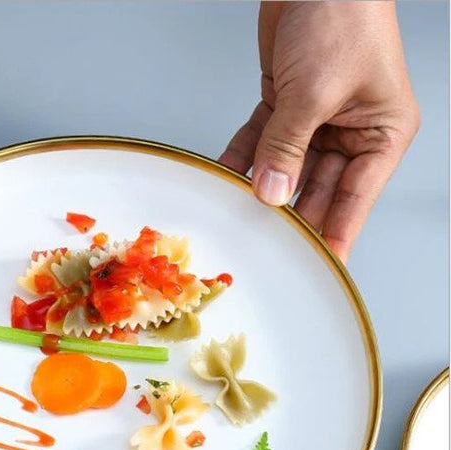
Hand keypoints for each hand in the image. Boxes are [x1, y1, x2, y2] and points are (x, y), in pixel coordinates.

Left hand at [219, 1, 419, 262]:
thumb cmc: (344, 14)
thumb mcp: (316, 92)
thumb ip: (288, 147)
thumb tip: (270, 194)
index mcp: (380, 136)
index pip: (353, 202)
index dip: (334, 238)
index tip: (316, 270)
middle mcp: (350, 133)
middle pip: (315, 191)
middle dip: (289, 217)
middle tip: (264, 248)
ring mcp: (315, 122)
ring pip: (284, 170)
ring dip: (259, 190)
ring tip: (237, 220)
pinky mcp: (285, 106)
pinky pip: (260, 143)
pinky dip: (241, 159)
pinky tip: (223, 180)